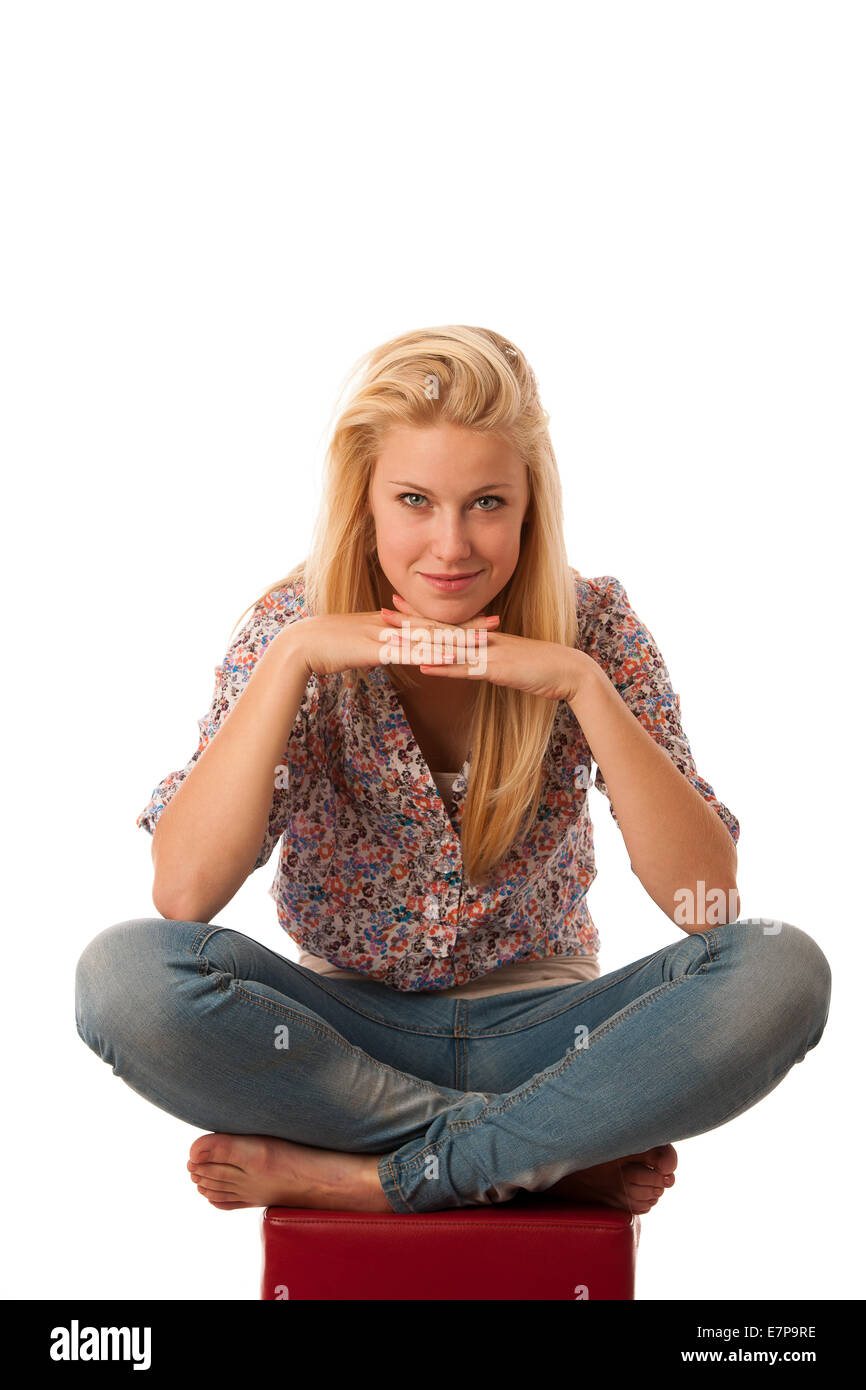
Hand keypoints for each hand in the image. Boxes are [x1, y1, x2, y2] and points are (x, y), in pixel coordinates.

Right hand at [279, 605, 502, 681]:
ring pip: (427, 637)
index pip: (428, 621)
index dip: (455, 621)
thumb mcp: (358, 646)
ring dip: (456, 639)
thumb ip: (378, 647)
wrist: (300, 646)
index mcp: (387, 622)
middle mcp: (390, 624)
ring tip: (483, 640)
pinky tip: (448, 657)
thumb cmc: (325, 649)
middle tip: (496, 623)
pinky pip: (407, 652)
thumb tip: (395, 652)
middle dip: (467, 625)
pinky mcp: (374, 648)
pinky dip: (429, 654)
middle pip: (435, 624)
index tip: (480, 620)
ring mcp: (383, 635)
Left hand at [382, 592, 589, 703]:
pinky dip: (443, 667)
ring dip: (418, 644)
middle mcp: (482, 639)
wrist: (568, 671)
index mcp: (484, 636)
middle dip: (410, 621)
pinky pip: (465, 668)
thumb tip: (470, 659)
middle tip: (382, 612)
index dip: (421, 614)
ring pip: (447, 646)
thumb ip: (488, 658)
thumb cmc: (541, 668)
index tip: (398, 604)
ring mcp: (488, 653)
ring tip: (390, 640)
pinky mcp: (496, 669)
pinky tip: (422, 665)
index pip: (447, 623)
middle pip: (440, 629)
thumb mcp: (508, 661)